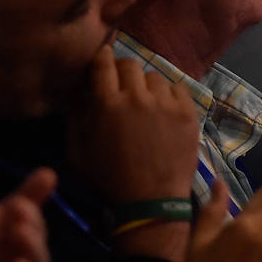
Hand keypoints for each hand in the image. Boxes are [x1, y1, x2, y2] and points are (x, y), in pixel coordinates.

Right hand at [67, 46, 200, 203]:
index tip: (102, 62)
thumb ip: (74, 117)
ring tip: (146, 104)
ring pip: (154, 77)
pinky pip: (177, 88)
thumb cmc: (109, 180)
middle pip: (129, 64)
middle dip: (123, 72)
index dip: (101, 58)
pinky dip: (169, 96)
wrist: (151, 203)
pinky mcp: (187, 112)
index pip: (103, 63)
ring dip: (146, 87)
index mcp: (107, 104)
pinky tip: (164, 111)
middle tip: (123, 88)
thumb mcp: (77, 153)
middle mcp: (137, 97)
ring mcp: (165, 104)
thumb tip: (76, 90)